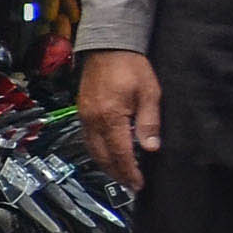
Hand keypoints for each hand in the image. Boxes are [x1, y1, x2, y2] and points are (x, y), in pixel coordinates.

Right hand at [78, 49, 162, 191]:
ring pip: (92, 151)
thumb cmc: (131, 66)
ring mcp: (84, 116)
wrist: (108, 47)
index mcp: (110, 117)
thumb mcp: (149, 93)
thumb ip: (149, 122)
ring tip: (121, 174)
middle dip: (117, 174)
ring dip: (106, 166)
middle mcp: (93, 120)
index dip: (130, 172)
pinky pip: (87, 140)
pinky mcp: (82, 112)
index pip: (120, 154)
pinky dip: (97, 153)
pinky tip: (107, 155)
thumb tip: (151, 147)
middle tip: (131, 185)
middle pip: (103, 157)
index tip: (138, 184)